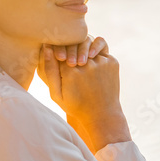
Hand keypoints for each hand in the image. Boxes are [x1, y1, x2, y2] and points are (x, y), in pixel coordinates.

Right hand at [37, 36, 129, 152]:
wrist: (102, 115)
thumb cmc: (75, 106)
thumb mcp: (56, 93)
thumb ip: (49, 70)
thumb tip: (47, 47)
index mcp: (70, 72)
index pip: (59, 49)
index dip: (58, 52)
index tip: (59, 59)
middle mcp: (86, 65)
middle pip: (74, 45)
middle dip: (70, 50)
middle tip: (70, 61)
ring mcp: (101, 63)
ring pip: (88, 45)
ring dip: (83, 50)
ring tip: (82, 63)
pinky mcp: (112, 62)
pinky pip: (101, 50)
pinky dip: (96, 53)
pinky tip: (93, 65)